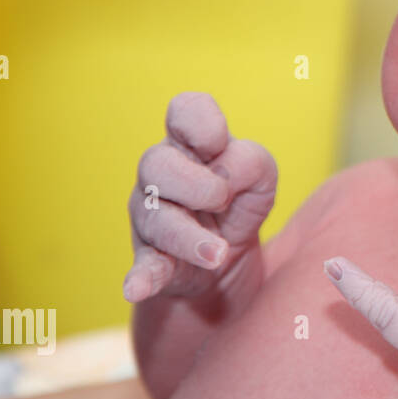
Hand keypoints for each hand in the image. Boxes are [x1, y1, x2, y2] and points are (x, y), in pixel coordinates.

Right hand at [124, 91, 277, 302]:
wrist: (228, 256)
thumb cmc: (240, 200)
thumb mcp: (262, 176)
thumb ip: (250, 162)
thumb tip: (224, 177)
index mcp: (190, 144)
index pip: (184, 111)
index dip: (201, 122)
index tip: (218, 143)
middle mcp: (161, 174)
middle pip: (158, 163)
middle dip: (198, 184)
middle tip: (221, 200)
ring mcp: (151, 216)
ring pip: (158, 219)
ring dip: (190, 236)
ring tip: (219, 253)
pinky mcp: (152, 258)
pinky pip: (142, 267)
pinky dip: (140, 278)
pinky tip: (135, 287)